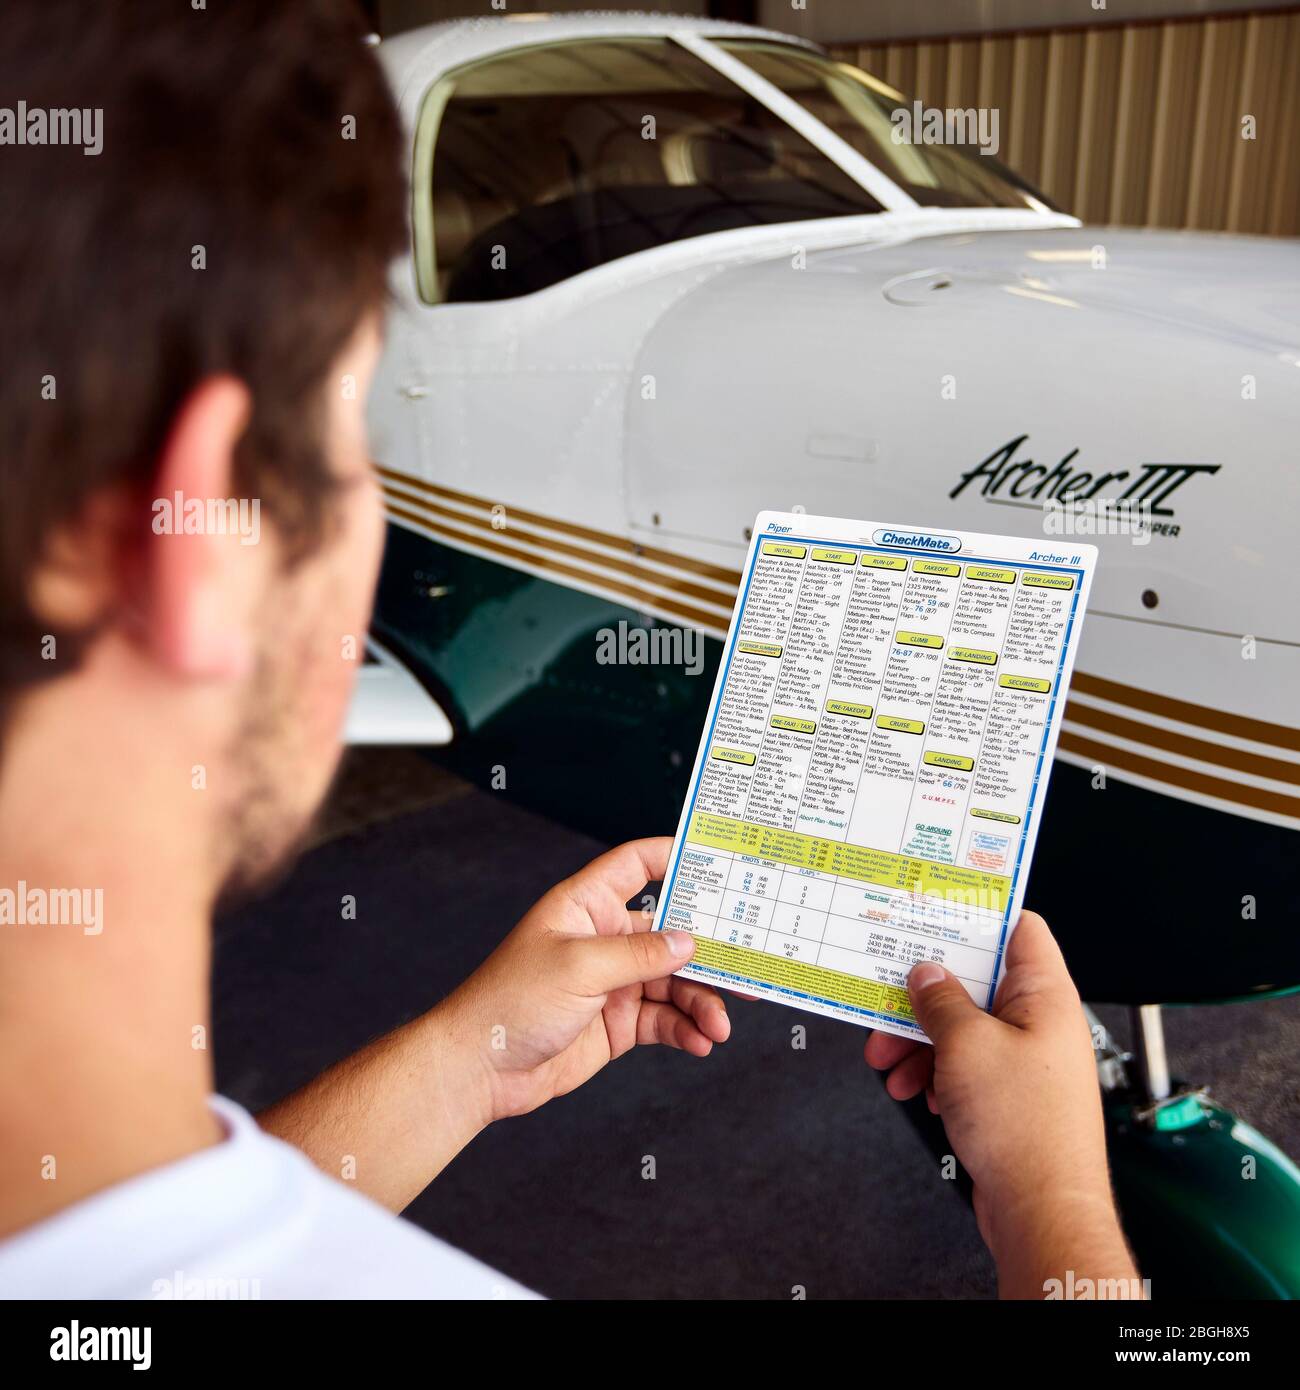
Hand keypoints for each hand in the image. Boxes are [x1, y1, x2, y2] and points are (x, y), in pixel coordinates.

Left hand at [442, 837, 730, 1123]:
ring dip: (702, 1001)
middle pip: (670, 931)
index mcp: (587, 905)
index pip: (636, 865)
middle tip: (748, 962)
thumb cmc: (510, 1001)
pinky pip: (664, 1019)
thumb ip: (639, 953)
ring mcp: (614, 981)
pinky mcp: (618, 1022)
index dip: (675, 856)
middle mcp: (604, 938)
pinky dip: (686, 1029)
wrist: (481, 1068)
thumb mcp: (580, 967)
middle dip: (709, 949)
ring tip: (719, 1026)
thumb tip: (689, 942)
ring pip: (674, 982)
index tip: (720, 859)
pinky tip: (701, 1041)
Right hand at [865, 911, 1138, 1295]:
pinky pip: (964, 1063)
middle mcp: (1039, 1022)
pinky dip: (934, 1071)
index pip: (1019, 928)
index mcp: (1045, 995)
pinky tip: (916, 1089)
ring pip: (962, 1026)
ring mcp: (1026, 1059)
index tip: (935, 909)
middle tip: (886, 1005)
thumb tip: (926, 974)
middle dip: (924, 996)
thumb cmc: (1025, 1131)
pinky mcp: (1010, 1094)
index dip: (978, 913)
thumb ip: (940, 1001)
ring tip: (888, 1062)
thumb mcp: (966, 1045)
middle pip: (975, 982)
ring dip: (919, 1040)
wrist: (1041, 1211)